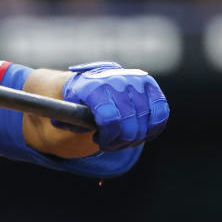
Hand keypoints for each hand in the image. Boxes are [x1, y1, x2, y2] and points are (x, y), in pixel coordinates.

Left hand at [53, 61, 168, 151]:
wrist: (93, 78)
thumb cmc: (79, 99)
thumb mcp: (67, 108)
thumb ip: (65, 120)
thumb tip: (60, 123)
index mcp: (94, 87)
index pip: (110, 119)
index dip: (107, 137)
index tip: (98, 140)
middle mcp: (117, 81)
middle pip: (129, 125)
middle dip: (119, 142)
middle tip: (109, 143)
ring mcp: (136, 81)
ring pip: (145, 122)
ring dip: (134, 139)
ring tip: (121, 138)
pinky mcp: (150, 84)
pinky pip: (161, 113)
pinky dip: (153, 129)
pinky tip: (141, 133)